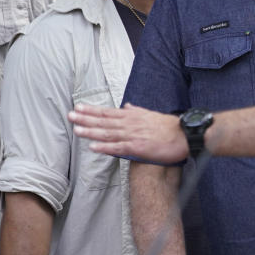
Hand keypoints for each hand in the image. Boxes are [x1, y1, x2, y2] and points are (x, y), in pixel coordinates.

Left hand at [69, 103, 186, 163]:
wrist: (184, 135)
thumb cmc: (169, 127)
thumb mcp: (150, 115)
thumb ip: (136, 111)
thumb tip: (127, 106)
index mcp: (132, 116)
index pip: (108, 112)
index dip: (92, 110)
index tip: (78, 107)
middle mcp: (129, 124)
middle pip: (104, 121)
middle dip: (86, 119)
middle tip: (70, 115)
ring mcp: (133, 136)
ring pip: (108, 133)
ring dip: (91, 132)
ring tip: (76, 130)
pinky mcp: (138, 148)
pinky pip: (118, 148)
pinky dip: (105, 147)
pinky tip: (93, 147)